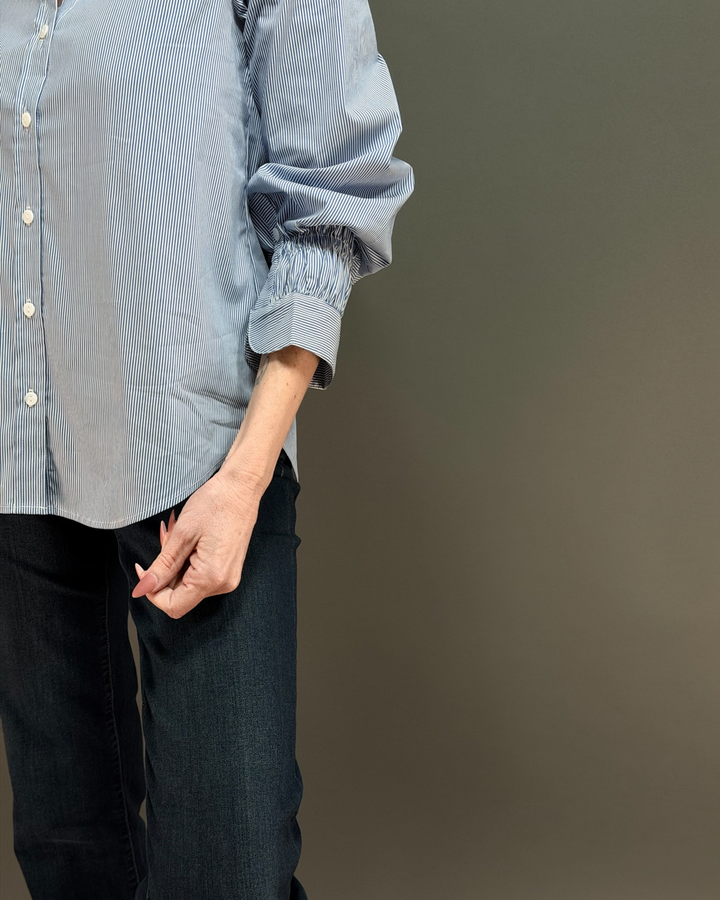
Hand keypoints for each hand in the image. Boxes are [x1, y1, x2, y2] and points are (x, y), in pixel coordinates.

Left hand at [131, 468, 266, 618]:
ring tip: (178, 534)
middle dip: (165, 572)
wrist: (242, 488)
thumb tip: (143, 589)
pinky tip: (189, 539)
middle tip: (165, 539)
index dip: (152, 592)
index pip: (173, 606)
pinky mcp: (228, 570)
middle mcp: (223, 584)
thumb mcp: (182, 534)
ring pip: (187, 584)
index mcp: (211, 578)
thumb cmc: (216, 503)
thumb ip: (162, 567)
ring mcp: (228, 578)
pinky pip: (199, 576)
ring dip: (175, 564)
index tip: (145, 569)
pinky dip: (187, 561)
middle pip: (180, 596)